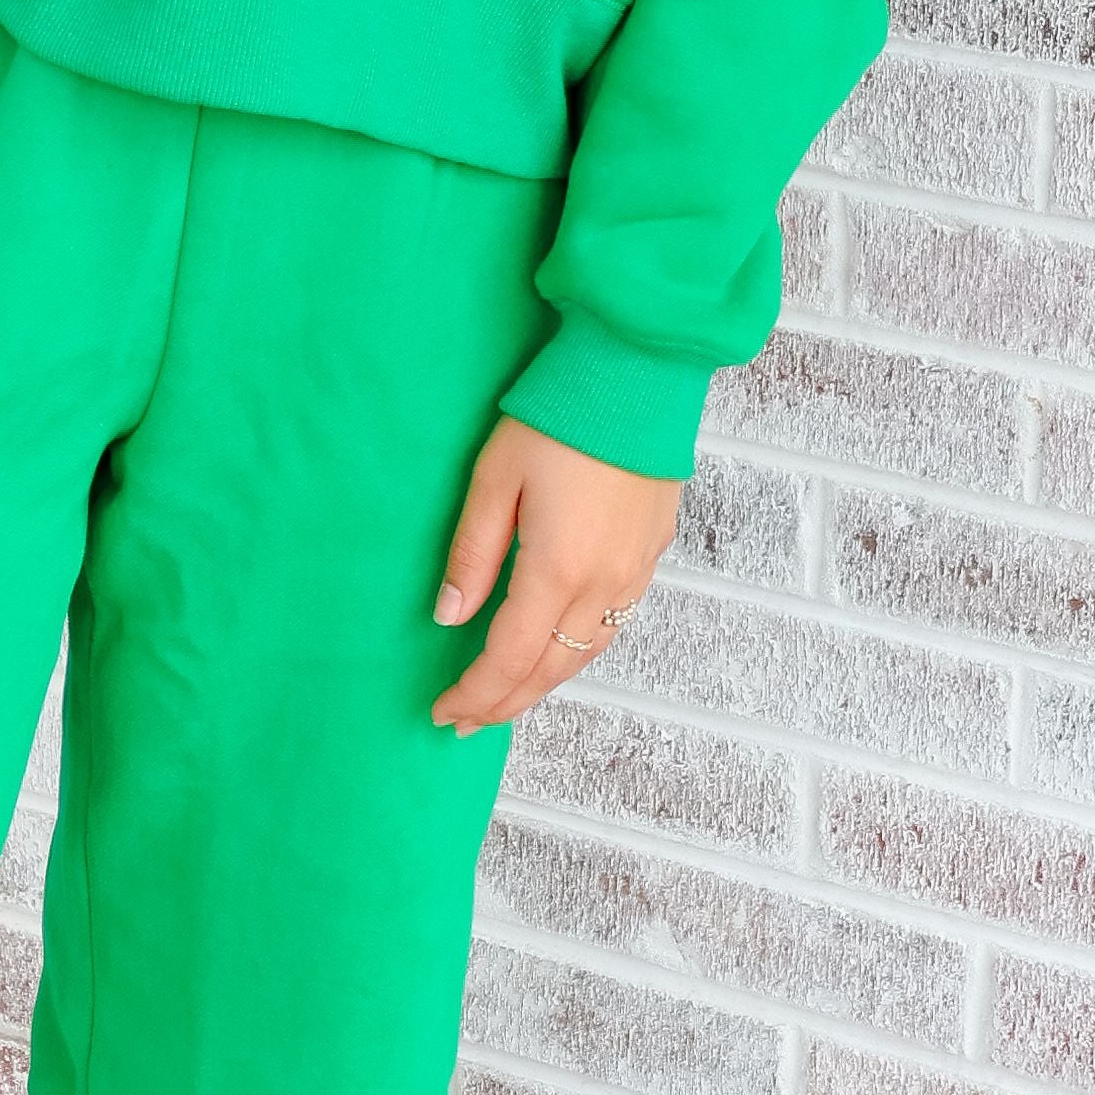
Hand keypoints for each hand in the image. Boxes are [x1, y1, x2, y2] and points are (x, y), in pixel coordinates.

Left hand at [428, 421, 680, 730]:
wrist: (637, 373)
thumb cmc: (560, 417)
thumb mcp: (495, 480)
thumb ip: (471, 555)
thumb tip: (449, 617)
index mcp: (557, 570)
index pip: (509, 658)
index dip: (474, 693)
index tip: (443, 710)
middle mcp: (603, 584)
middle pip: (550, 669)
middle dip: (505, 702)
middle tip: (467, 721)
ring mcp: (635, 572)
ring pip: (586, 653)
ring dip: (543, 682)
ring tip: (506, 697)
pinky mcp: (652, 553)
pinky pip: (612, 624)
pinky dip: (578, 651)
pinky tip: (557, 650)